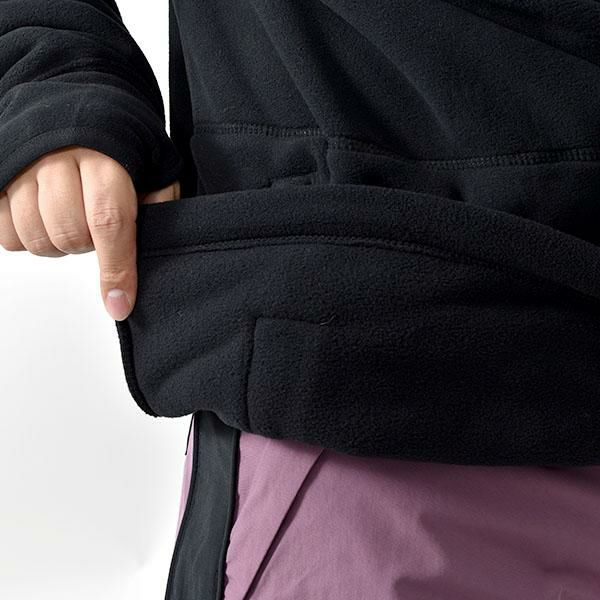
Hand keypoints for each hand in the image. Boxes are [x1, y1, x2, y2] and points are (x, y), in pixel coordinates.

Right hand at [0, 145, 179, 319]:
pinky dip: (27, 238)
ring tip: (71, 218)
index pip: (110, 222)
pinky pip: (6, 234)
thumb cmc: (118, 139)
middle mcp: (58, 159)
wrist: (73, 100)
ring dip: (58, 243)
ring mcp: (21, 167)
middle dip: (88, 246)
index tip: (120, 304)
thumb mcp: (153, 164)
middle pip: (70, 236)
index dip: (116, 269)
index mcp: (105, 158)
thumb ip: (159, 202)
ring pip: (35, 239)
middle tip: (95, 226)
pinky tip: (44, 218)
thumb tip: (158, 248)